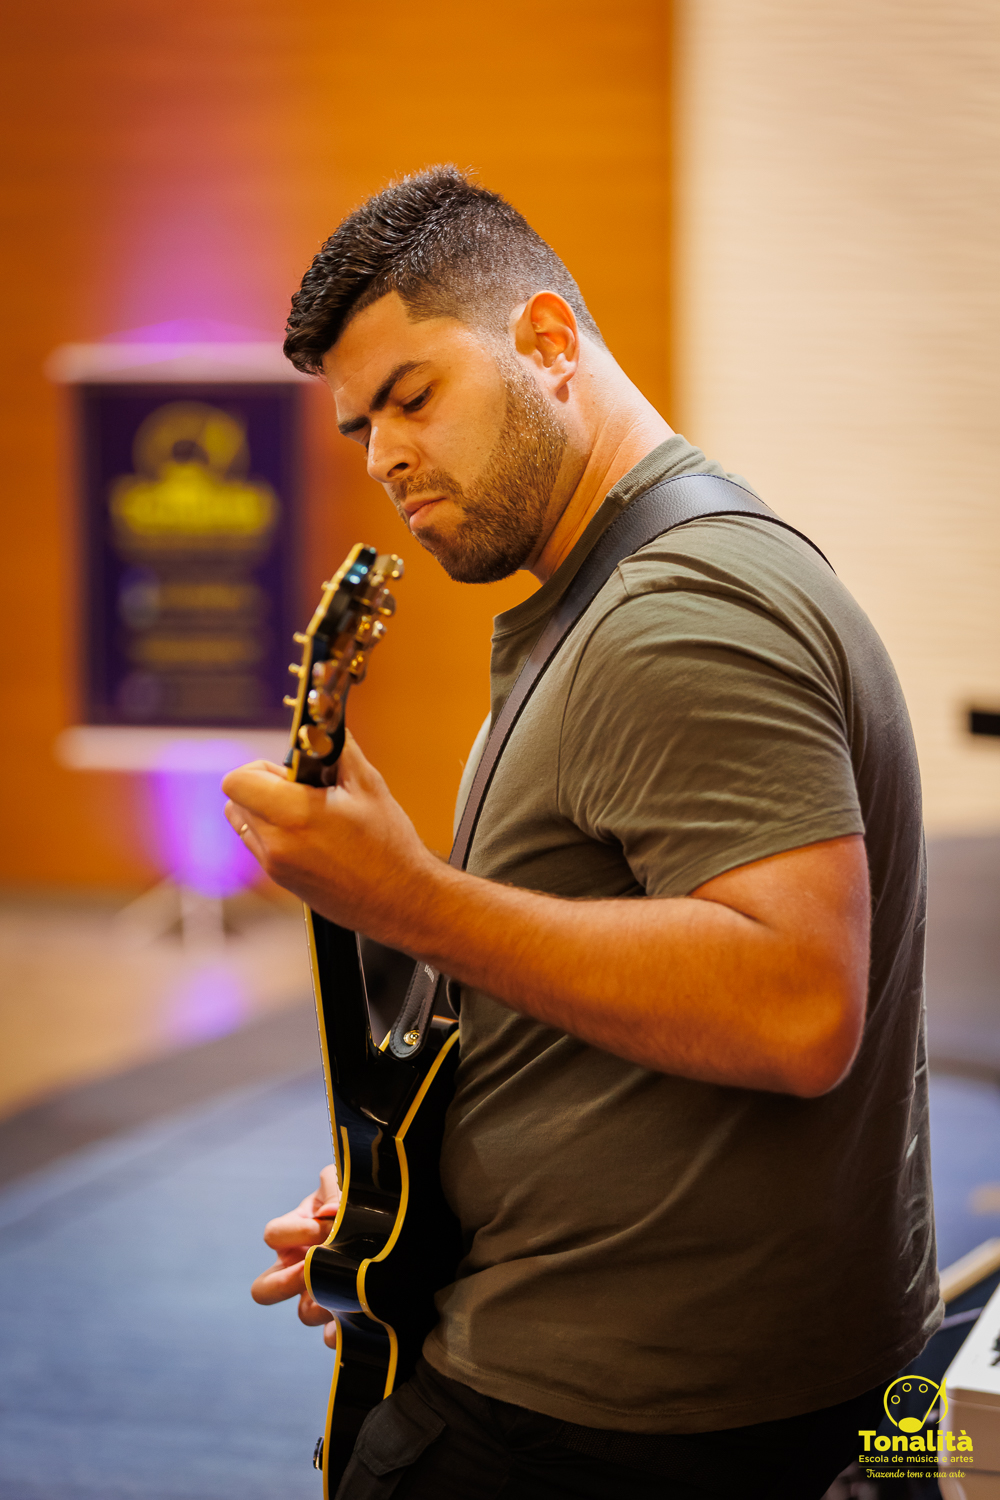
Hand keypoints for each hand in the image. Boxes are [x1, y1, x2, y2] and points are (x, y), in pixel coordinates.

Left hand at [221, 733, 436, 946]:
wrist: (401, 900)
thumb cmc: (390, 849)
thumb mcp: (370, 786)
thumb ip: (339, 749)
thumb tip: (324, 726)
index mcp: (294, 816)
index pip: (238, 781)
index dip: (260, 767)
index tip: (289, 770)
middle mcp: (276, 844)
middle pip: (237, 800)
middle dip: (264, 786)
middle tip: (303, 788)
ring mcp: (275, 866)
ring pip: (245, 822)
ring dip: (265, 809)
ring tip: (307, 811)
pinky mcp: (281, 880)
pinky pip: (259, 844)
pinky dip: (275, 831)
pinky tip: (311, 833)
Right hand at [252, 1165, 340, 1342]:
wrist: (392, 1222)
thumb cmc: (357, 1197)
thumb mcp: (343, 1181)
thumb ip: (333, 1187)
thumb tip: (327, 1214)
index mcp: (294, 1235)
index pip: (274, 1235)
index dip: (295, 1231)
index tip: (323, 1225)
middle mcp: (298, 1269)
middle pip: (264, 1289)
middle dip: (285, 1281)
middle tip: (311, 1270)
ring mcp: (320, 1294)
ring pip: (304, 1313)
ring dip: (319, 1304)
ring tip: (344, 1292)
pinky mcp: (344, 1316)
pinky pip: (331, 1335)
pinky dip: (339, 1332)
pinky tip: (357, 1321)